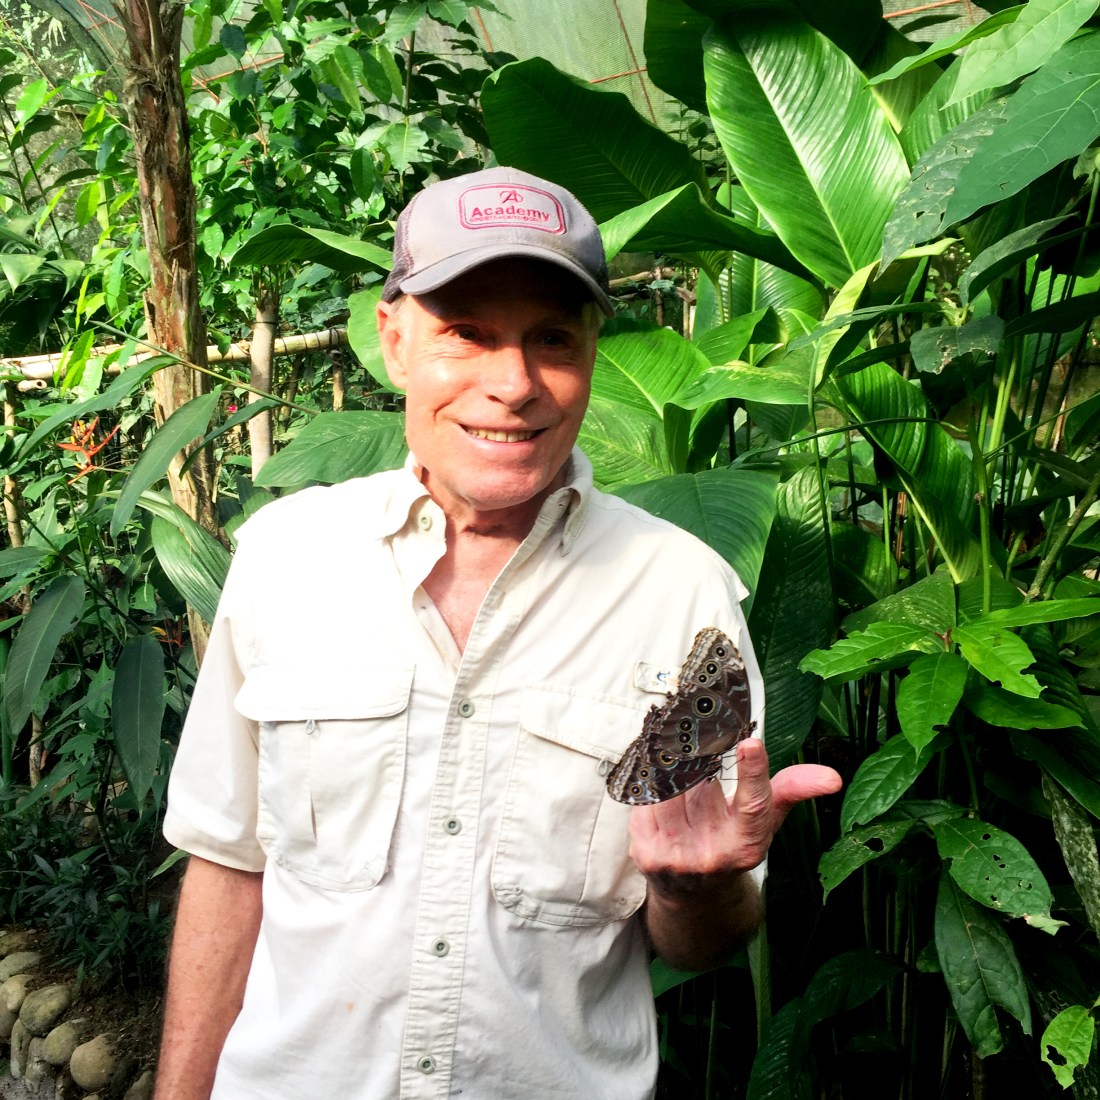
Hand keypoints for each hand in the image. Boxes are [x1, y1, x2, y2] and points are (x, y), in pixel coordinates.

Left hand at [628, 739, 841, 968]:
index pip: (754, 804)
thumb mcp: (765, 821)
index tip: (751, 743)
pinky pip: (645, 799)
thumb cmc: (732, 842)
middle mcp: (714, 855)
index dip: (753, 772)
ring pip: (668, 787)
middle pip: (701, 783)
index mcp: (747, 844)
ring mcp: (677, 856)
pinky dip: (651, 782)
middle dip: (695, 753)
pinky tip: (656, 777)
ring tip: (676, 754)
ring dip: (670, 766)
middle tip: (692, 725)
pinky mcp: (645, 852)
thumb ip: (791, 791)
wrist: (691, 896)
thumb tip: (832, 777)